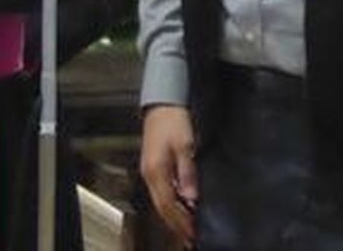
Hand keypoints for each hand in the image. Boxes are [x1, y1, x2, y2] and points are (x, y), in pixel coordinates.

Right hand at [140, 104, 197, 244]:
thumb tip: (191, 198)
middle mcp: (150, 175)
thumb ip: (188, 173)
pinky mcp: (153, 168)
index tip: (193, 233)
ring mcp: (149, 172)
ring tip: (187, 229)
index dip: (181, 221)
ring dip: (173, 217)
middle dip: (177, 225)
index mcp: (156, 171)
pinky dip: (171, 206)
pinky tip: (181, 208)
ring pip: (160, 202)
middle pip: (162, 207)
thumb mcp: (185, 146)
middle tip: (191, 238)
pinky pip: (161, 194)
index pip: (169, 204)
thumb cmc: (173, 122)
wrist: (161, 105)